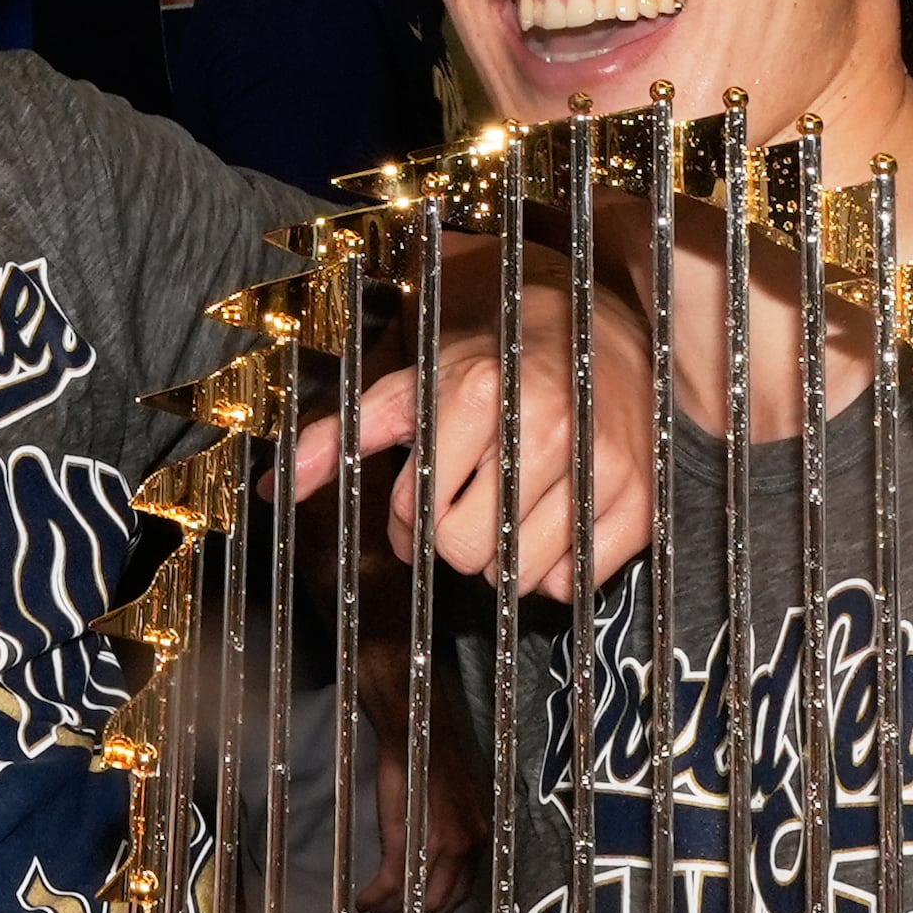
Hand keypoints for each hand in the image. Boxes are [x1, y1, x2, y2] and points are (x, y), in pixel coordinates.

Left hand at [292, 256, 657, 601]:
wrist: (594, 331)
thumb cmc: (490, 364)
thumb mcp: (410, 385)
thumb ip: (340, 435)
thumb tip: (272, 490)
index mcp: (474, 396)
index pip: (421, 517)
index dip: (413, 519)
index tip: (428, 493)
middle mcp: (542, 428)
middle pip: (468, 554)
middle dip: (456, 539)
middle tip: (469, 505)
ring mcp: (599, 465)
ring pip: (521, 576)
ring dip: (506, 556)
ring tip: (512, 507)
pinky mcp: (640, 499)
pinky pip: (577, 582)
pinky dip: (560, 568)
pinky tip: (557, 519)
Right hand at [342, 577, 480, 912]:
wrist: (416, 722)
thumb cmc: (428, 753)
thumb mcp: (444, 798)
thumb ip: (443, 829)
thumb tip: (428, 857)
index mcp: (479, 831)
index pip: (464, 888)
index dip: (439, 907)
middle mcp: (470, 842)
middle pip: (443, 901)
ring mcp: (442, 841)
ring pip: (416, 896)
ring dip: (392, 908)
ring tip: (373, 909)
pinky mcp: (412, 835)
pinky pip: (392, 881)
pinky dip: (375, 895)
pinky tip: (361, 899)